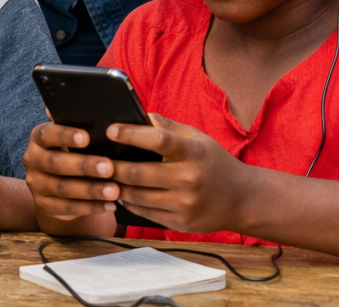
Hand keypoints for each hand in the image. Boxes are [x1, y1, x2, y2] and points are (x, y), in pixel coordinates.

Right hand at [23, 121, 123, 232]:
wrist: (55, 185)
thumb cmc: (72, 151)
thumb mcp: (72, 138)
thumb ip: (77, 123)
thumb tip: (86, 107)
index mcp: (39, 138)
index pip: (47, 134)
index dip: (65, 135)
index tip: (87, 137)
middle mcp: (32, 159)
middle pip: (55, 163)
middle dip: (83, 166)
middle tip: (108, 166)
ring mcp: (36, 184)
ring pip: (63, 188)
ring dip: (90, 190)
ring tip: (115, 190)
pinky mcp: (45, 205)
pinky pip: (68, 208)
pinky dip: (91, 208)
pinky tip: (110, 205)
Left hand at [101, 115, 250, 233]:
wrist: (244, 200)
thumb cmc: (215, 163)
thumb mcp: (198, 139)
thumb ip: (169, 126)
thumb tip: (140, 114)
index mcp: (193, 153)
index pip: (158, 140)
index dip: (131, 134)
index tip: (110, 130)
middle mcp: (189, 179)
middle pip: (139, 172)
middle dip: (112, 166)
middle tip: (94, 159)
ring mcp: (185, 204)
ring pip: (137, 196)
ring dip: (115, 186)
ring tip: (101, 176)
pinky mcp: (181, 223)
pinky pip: (145, 213)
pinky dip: (129, 203)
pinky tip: (119, 193)